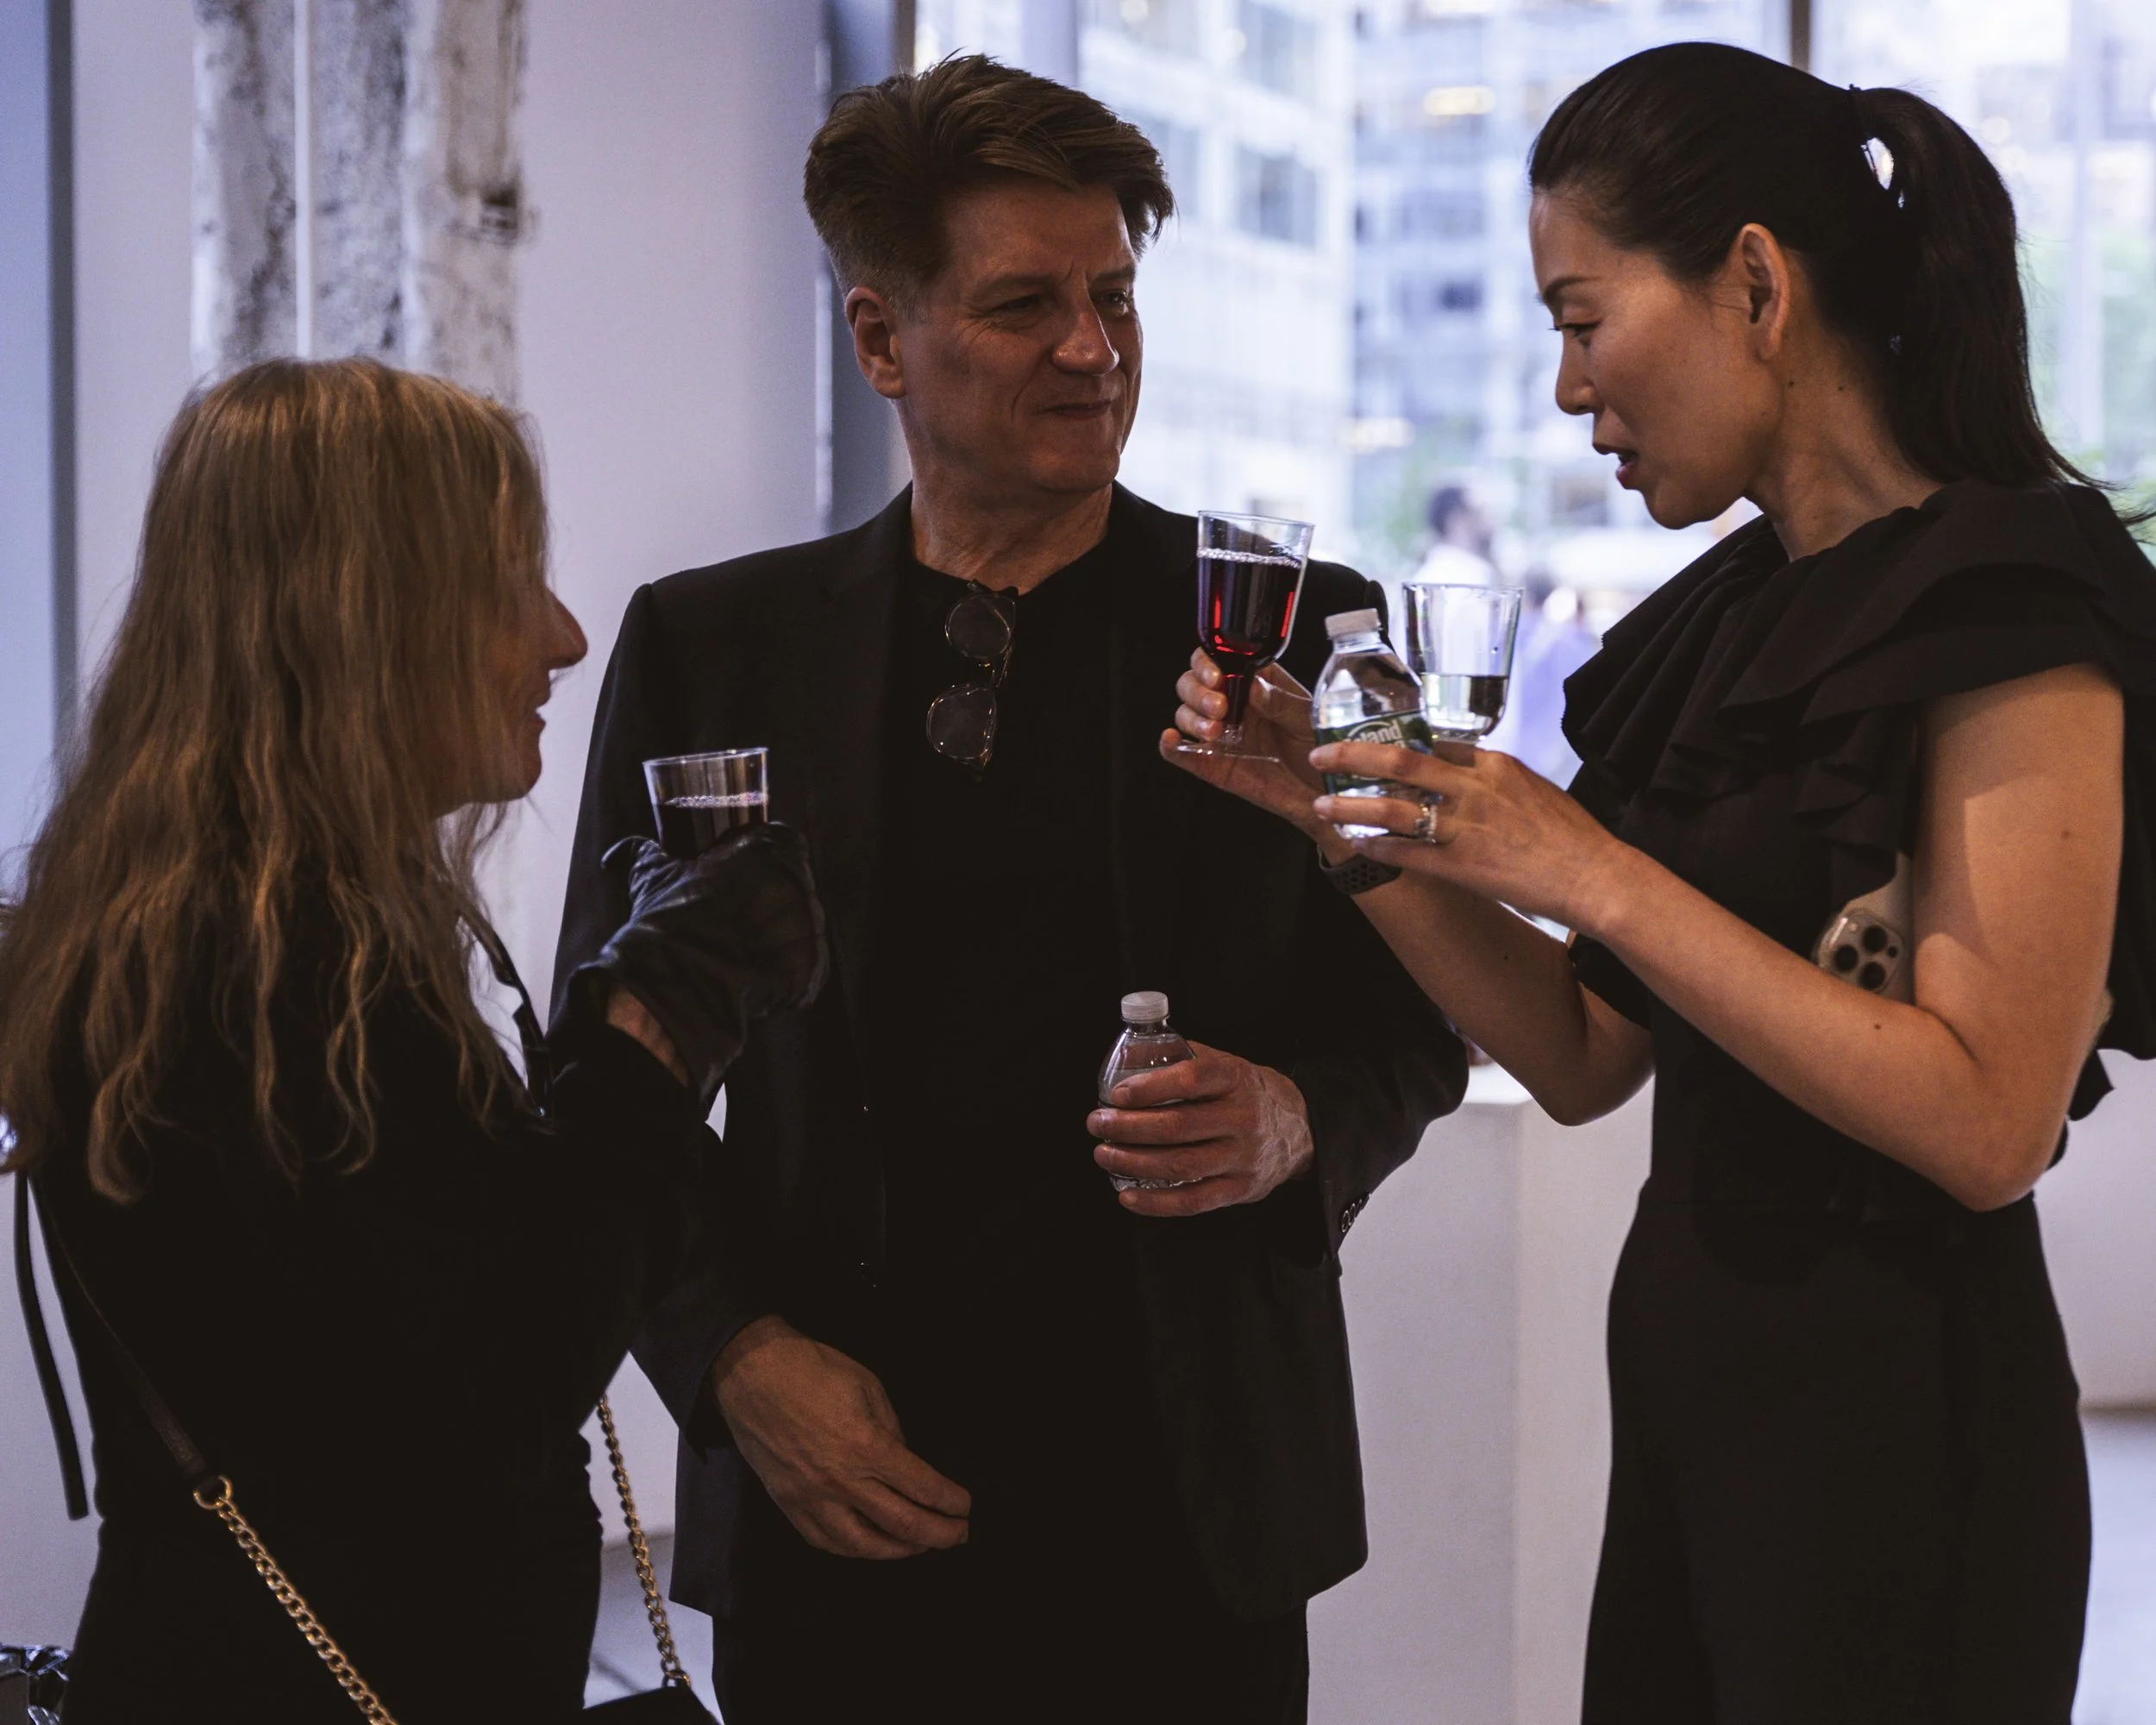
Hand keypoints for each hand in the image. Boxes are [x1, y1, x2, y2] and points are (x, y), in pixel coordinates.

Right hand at [575, 823, 828, 1104]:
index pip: (783, 840)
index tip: (745, 873)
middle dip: (772, 901)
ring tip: (743, 953)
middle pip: (795, 886)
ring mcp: (810, 927)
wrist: (677, 982)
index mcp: (768, 849)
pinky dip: (786, 974)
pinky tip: (753, 977)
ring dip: (780, 938)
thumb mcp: (653, 878)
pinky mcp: (814, 968)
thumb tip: (617, 855)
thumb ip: (644, 855)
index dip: (764, 856)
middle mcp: (798, 883)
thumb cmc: (668, 922)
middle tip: (739, 920)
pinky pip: (807, 967)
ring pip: (803, 927)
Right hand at [710, 1316, 971, 1559]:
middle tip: (958, 1535)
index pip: (921, 1487)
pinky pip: (825, 1542)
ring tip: (920, 1546)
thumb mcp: (869, 1387)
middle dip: (938, 1534)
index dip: (949, 1501)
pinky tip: (871, 1546)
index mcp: (867, 1447)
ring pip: (862, 1545)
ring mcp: (811, 1499)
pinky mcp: (788, 1505)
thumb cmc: (814, 1371)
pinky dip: (854, 1550)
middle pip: (901, 1524)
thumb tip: (906, 1462)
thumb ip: (892, 1431)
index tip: (965, 1506)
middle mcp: (841, 1481)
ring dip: (898, 1551)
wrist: (751, 1374)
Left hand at [1087, 1042, 1314, 1217]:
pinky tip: (1126, 1195)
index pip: (1191, 1080)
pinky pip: (1193, 1201)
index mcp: (1236, 1080)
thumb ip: (1182, 1058)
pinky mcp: (1240, 1190)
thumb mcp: (1225, 1064)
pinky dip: (1155, 1204)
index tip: (1117, 1094)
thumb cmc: (1245, 1094)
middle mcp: (1243, 1119)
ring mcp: (1243, 1158)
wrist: (1298, 1129)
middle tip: (1098, 1123)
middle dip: (1128, 1127)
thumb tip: (1129, 1053)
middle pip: (1178, 1126)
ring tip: (1104, 1154)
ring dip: (1133, 1163)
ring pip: (1181, 1166)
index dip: (1150, 1087)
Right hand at [1159, 653, 1332, 843]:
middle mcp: (1232, 703)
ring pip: (1185, 715)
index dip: (1208, 663)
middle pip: (1192, 685)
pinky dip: (1170, 746)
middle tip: (1219, 707)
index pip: (1218, 659)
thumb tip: (1252, 687)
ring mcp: (1220, 733)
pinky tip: (1171, 740)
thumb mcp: (1309, 718)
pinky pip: (1183, 752)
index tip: (1217, 677)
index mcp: (1254, 681)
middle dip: (1198, 692)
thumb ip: (1281, 703)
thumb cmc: (1321, 746)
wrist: (1325, 790)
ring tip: (1213, 731)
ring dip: (1190, 718)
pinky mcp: (1214, 764)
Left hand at [1308, 740, 1633, 931]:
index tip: (1369, 741)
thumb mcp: (1534, 789)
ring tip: (1322, 803)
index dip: (1395, 741)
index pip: (1434, 742)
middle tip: (1323, 752)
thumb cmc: (1571, 836)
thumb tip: (1465, 771)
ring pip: (1395, 809)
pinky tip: (1357, 846)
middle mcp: (1477, 790)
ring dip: (1352, 805)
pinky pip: (1409, 855)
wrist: (1596, 876)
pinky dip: (1379, 849)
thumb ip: (1495, 778)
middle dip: (1355, 756)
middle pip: (1402, 762)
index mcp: (1496, 765)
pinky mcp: (1465, 866)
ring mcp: (1468, 828)